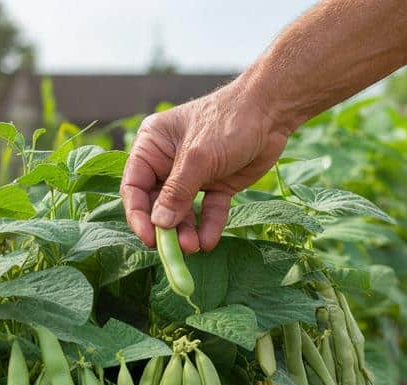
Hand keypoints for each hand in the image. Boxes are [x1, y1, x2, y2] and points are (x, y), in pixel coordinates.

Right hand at [121, 82, 292, 252]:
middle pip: (156, 203)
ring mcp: (193, 175)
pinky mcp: (216, 185)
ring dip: (186, 231)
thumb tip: (159, 224)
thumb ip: (177, 192)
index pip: (134, 185)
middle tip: (175, 250)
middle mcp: (167, 162)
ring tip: (193, 248)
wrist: (272, 112)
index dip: (137, 214)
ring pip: (182, 212)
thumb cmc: (229, 121)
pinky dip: (208, 226)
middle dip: (166, 227)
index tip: (149, 237)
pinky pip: (207, 211)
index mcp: (152, 146)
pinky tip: (209, 242)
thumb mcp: (198, 157)